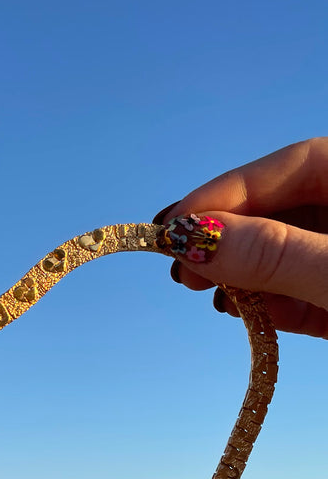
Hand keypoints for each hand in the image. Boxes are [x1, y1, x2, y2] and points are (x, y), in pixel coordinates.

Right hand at [159, 137, 327, 339]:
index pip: (292, 164)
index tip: (172, 226)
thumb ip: (275, 253)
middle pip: (286, 209)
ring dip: (245, 275)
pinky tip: (245, 314)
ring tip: (212, 297)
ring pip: (291, 254)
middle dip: (231, 237)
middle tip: (181, 267)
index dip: (227, 191)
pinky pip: (307, 294)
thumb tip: (191, 236)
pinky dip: (273, 305)